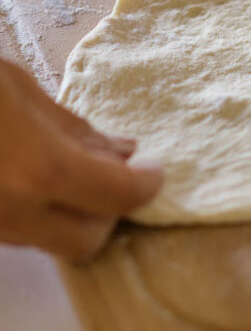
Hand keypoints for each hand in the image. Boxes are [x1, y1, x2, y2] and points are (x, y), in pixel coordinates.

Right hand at [0, 59, 161, 260]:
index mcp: (36, 171)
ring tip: (76, 171)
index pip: (116, 197)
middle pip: (86, 241)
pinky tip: (34, 178)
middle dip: (111, 213)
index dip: (145, 185)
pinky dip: (39, 212)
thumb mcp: (18, 88)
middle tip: (119, 176)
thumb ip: (73, 128)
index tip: (156, 170)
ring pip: (48, 241)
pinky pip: (15, 232)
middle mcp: (9, 214)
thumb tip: (120, 150)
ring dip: (75, 214)